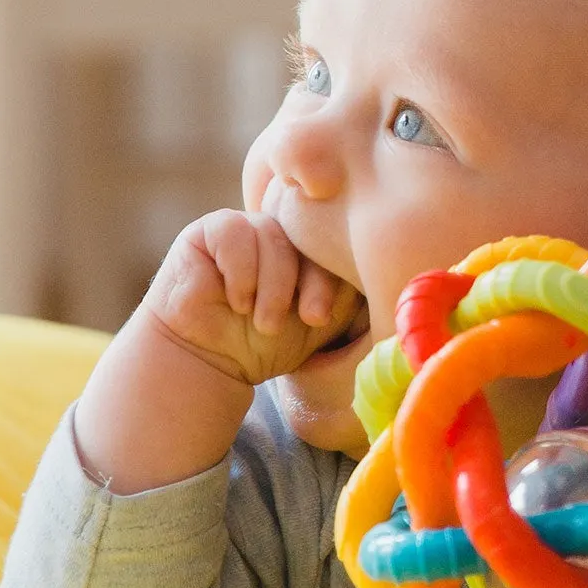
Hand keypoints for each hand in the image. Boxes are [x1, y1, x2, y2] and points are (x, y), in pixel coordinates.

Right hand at [143, 210, 359, 388]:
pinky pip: (235, 232)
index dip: (331, 275)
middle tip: (307, 318)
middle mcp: (281, 231)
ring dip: (272, 287)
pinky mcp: (211, 229)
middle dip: (311, 281)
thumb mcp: (317, 322)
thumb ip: (346, 293)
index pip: (334, 241)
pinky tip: (236, 302)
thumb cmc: (265, 344)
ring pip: (273, 236)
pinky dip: (241, 273)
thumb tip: (379, 268)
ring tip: (261, 321)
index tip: (318, 317)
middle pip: (308, 235)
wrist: (208, 361)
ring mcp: (247, 226)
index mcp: (310, 248)